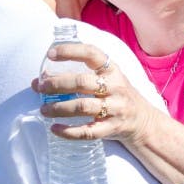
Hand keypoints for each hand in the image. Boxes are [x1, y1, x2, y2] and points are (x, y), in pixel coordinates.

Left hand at [32, 42, 155, 144]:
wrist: (143, 121)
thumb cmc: (117, 96)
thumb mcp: (108, 79)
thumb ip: (80, 76)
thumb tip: (40, 79)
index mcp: (112, 70)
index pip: (91, 54)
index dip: (70, 51)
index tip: (50, 54)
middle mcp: (115, 87)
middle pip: (82, 82)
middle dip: (58, 84)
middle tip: (41, 87)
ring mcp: (115, 109)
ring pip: (83, 107)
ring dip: (59, 108)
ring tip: (44, 109)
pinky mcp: (112, 128)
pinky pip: (88, 131)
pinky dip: (69, 132)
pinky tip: (55, 129)